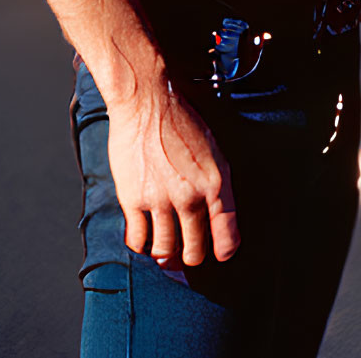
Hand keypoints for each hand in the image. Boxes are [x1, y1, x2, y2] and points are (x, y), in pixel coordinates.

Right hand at [105, 80, 239, 266]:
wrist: (149, 102)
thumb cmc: (183, 121)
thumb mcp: (213, 148)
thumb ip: (214, 182)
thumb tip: (212, 210)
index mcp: (217, 181)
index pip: (227, 231)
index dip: (225, 248)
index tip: (222, 255)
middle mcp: (191, 195)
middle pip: (194, 249)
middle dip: (192, 258)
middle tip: (187, 258)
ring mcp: (161, 200)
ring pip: (165, 251)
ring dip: (166, 258)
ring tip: (166, 256)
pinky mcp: (133, 200)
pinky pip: (137, 240)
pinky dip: (141, 245)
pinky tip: (144, 239)